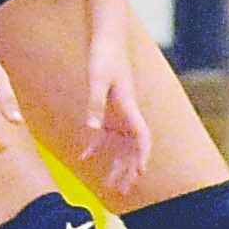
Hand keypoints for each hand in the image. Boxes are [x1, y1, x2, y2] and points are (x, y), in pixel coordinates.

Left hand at [82, 35, 152, 200]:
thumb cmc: (104, 57)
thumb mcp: (96, 80)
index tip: (140, 173)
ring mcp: (120, 111)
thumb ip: (94, 106)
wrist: (108, 38)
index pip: (142, 136)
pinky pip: (107, 134)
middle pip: (133, 146)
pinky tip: (86, 158)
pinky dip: (99, 147)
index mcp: (129, 107)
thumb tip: (92, 131)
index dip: (142, 156)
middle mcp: (128, 112)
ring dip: (118, 163)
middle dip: (129, 168)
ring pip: (122, 144)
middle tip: (123, 191)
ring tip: (110, 185)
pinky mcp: (111, 108)